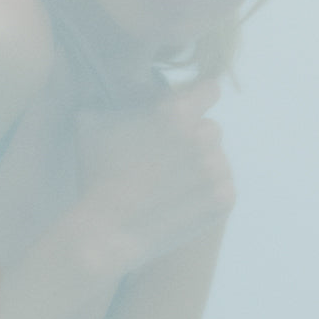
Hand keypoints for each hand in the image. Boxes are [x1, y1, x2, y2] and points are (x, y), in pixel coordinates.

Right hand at [75, 79, 234, 270]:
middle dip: (191, 140)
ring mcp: (217, 169)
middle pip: (209, 128)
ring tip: (168, 187)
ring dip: (199, 168)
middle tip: (166, 160)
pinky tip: (177, 202)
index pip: (209, 90)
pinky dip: (205, 194)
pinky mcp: (224, 199)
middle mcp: (203, 136)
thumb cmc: (95, 175)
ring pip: (216, 159)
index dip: (197, 99)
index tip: (189, 111)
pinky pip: (222, 187)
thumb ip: (114, 100)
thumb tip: (118, 87)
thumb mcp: (93, 124)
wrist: (106, 231)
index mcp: (177, 112)